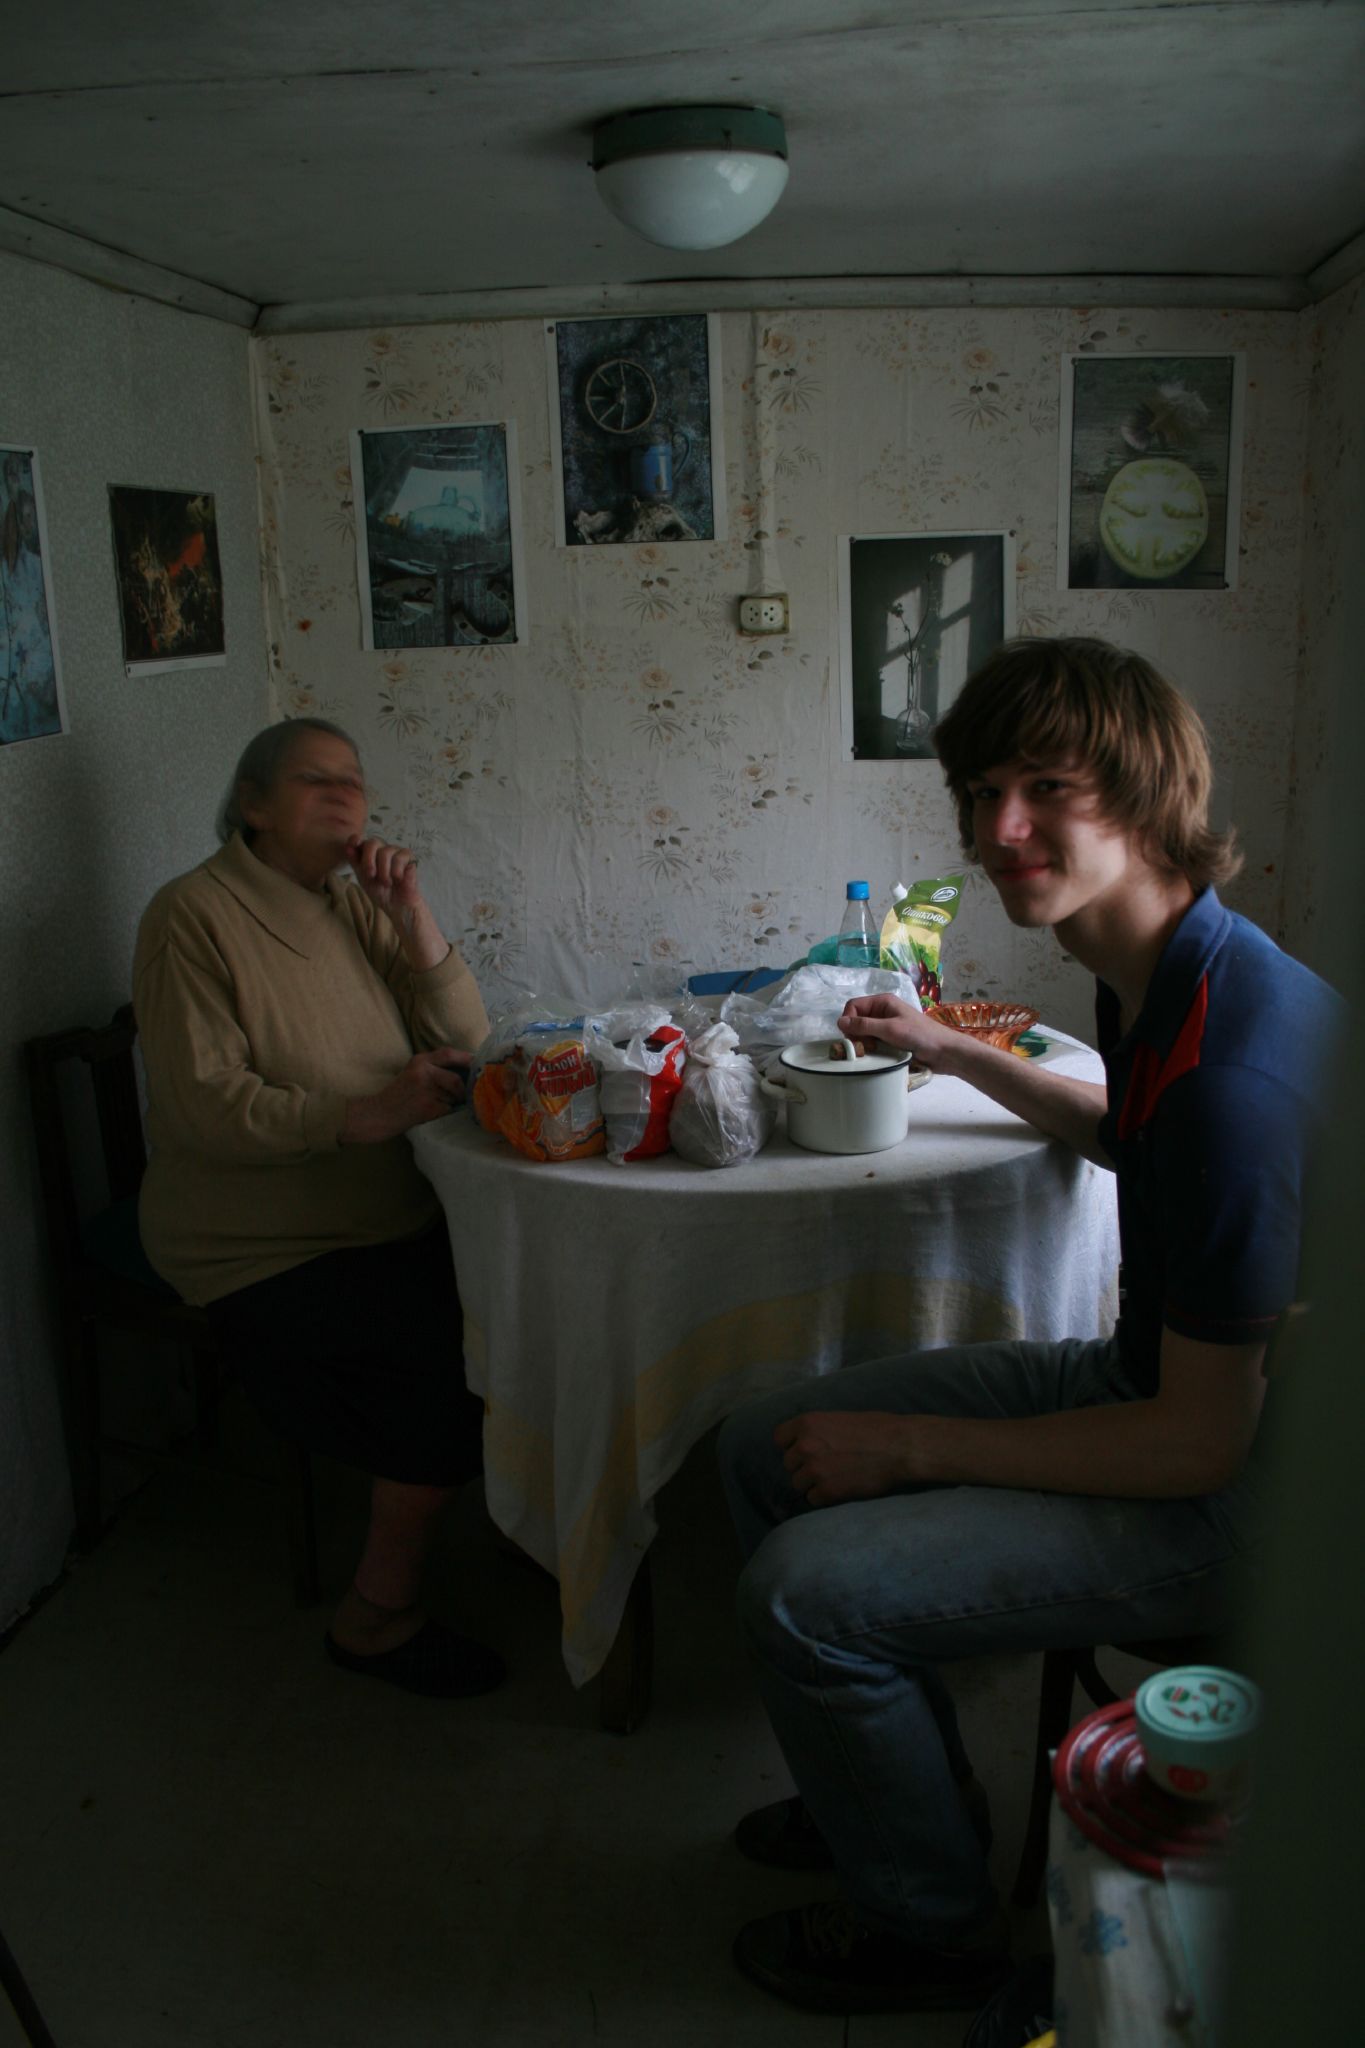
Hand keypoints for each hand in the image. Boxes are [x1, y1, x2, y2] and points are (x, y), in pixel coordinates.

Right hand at [343, 1048, 470, 1142]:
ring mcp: (424, 1089)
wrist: (378, 1114)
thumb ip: (434, 1068)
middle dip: (462, 1091)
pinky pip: (447, 1109)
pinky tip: (431, 1114)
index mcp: (419, 1060)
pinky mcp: (426, 1106)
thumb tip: (468, 1071)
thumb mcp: (413, 1073)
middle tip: (462, 1098)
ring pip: (453, 1096)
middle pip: (456, 1079)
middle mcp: (422, 1071)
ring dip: (450, 1103)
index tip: (478, 1066)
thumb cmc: (399, 1095)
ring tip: (436, 1106)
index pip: (449, 1054)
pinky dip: (444, 1113)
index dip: (466, 1059)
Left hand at [346, 836, 423, 917]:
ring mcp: (395, 851)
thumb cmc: (381, 891)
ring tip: (387, 883)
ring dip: (384, 872)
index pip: (359, 840)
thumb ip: (355, 862)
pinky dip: (396, 872)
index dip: (355, 840)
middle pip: (372, 842)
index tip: (354, 845)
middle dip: (369, 860)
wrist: (398, 905)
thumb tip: (348, 848)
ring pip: (385, 852)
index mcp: (368, 853)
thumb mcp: (363, 878)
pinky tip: (398, 879)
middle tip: (371, 875)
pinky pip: (399, 858)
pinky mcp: (408, 856)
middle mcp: (381, 849)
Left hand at [775, 1410, 917, 1505]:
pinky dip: (824, 1497)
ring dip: (812, 1484)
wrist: (899, 1447)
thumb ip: (818, 1431)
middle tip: (825, 1466)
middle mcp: (805, 1446)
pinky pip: (813, 1499)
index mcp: (807, 1423)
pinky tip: (839, 1489)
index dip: (791, 1446)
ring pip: (798, 1484)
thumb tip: (805, 1442)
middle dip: (804, 1467)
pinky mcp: (827, 1491)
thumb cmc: (877, 1428)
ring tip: (834, 1479)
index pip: (779, 1439)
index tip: (803, 1451)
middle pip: (789, 1464)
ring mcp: (814, 1470)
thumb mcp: (839, 1418)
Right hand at [840, 994, 947, 1066]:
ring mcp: (887, 1027)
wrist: (944, 1052)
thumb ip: (864, 1025)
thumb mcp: (890, 1029)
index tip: (852, 1037)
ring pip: (864, 1034)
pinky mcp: (891, 1041)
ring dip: (864, 1044)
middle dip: (856, 1034)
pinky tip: (878, 1057)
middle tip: (864, 1048)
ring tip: (872, 1053)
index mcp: (883, 1002)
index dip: (848, 1020)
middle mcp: (883, 1012)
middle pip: (857, 1020)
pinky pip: (873, 1043)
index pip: (853, 1006)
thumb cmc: (920, 1035)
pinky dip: (872, 1050)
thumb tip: (839, 1022)